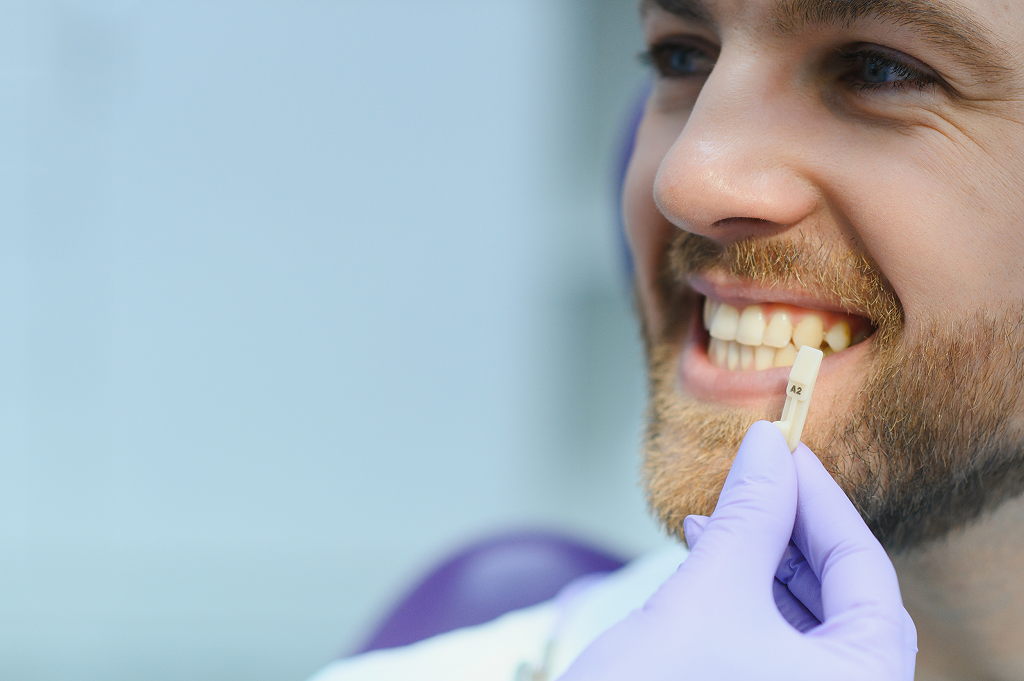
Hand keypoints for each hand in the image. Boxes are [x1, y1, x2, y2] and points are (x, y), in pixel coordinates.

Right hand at [557, 421, 916, 680]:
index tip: (786, 449)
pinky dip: (745, 594)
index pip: (864, 569)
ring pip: (806, 617)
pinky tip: (705, 552)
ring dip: (764, 557)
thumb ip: (750, 515)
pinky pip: (775, 641)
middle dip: (792, 528)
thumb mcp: (709, 595)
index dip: (822, 499)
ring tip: (720, 514)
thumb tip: (768, 445)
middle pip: (842, 594)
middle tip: (759, 474)